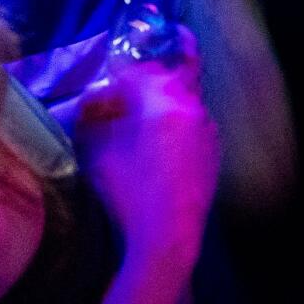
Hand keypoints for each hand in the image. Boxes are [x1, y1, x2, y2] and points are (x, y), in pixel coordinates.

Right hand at [76, 31, 217, 266]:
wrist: (168, 233)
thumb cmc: (129, 192)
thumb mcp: (98, 152)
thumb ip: (91, 120)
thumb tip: (90, 106)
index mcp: (162, 100)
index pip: (138, 70)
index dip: (118, 70)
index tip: (107, 73)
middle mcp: (191, 105)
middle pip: (170, 75)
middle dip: (147, 76)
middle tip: (128, 83)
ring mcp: (207, 127)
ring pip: (184, 98)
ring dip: (161, 100)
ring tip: (138, 116)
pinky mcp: (213, 149)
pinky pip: (193, 122)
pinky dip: (174, 121)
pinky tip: (157, 142)